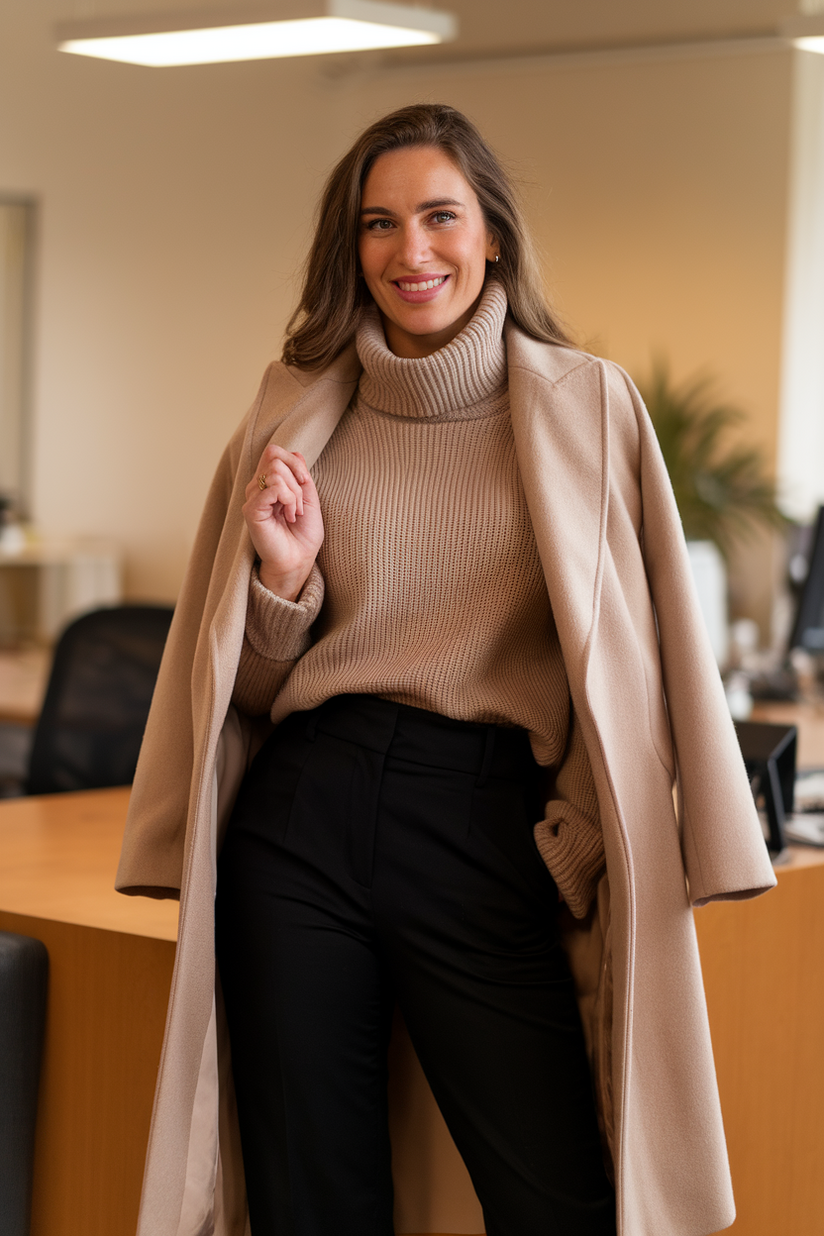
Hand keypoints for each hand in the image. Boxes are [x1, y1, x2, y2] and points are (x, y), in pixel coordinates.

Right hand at [242, 445, 323, 600]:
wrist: (298, 560)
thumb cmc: (303, 535)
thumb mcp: (309, 499)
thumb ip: (301, 476)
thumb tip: (295, 452)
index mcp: (269, 483)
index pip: (274, 452)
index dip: (294, 461)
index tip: (305, 482)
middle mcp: (257, 487)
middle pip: (274, 456)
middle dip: (296, 477)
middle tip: (299, 503)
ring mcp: (252, 497)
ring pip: (275, 470)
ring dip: (294, 492)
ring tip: (293, 513)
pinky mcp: (251, 509)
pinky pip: (273, 487)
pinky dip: (288, 498)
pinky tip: (288, 515)